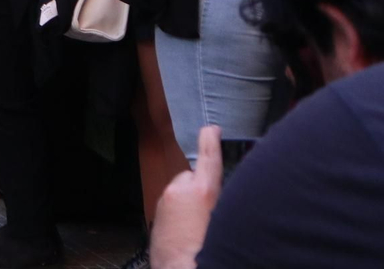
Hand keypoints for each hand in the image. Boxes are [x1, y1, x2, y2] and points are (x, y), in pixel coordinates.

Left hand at [150, 126, 221, 268]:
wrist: (181, 268)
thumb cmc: (207, 248)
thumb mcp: (225, 218)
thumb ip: (223, 200)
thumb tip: (221, 193)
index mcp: (202, 191)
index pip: (208, 156)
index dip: (210, 139)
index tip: (211, 128)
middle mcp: (180, 190)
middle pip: (193, 179)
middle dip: (201, 188)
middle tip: (212, 210)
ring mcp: (166, 201)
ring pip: (182, 194)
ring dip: (190, 203)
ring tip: (200, 227)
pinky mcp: (158, 213)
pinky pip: (173, 206)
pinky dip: (180, 214)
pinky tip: (188, 233)